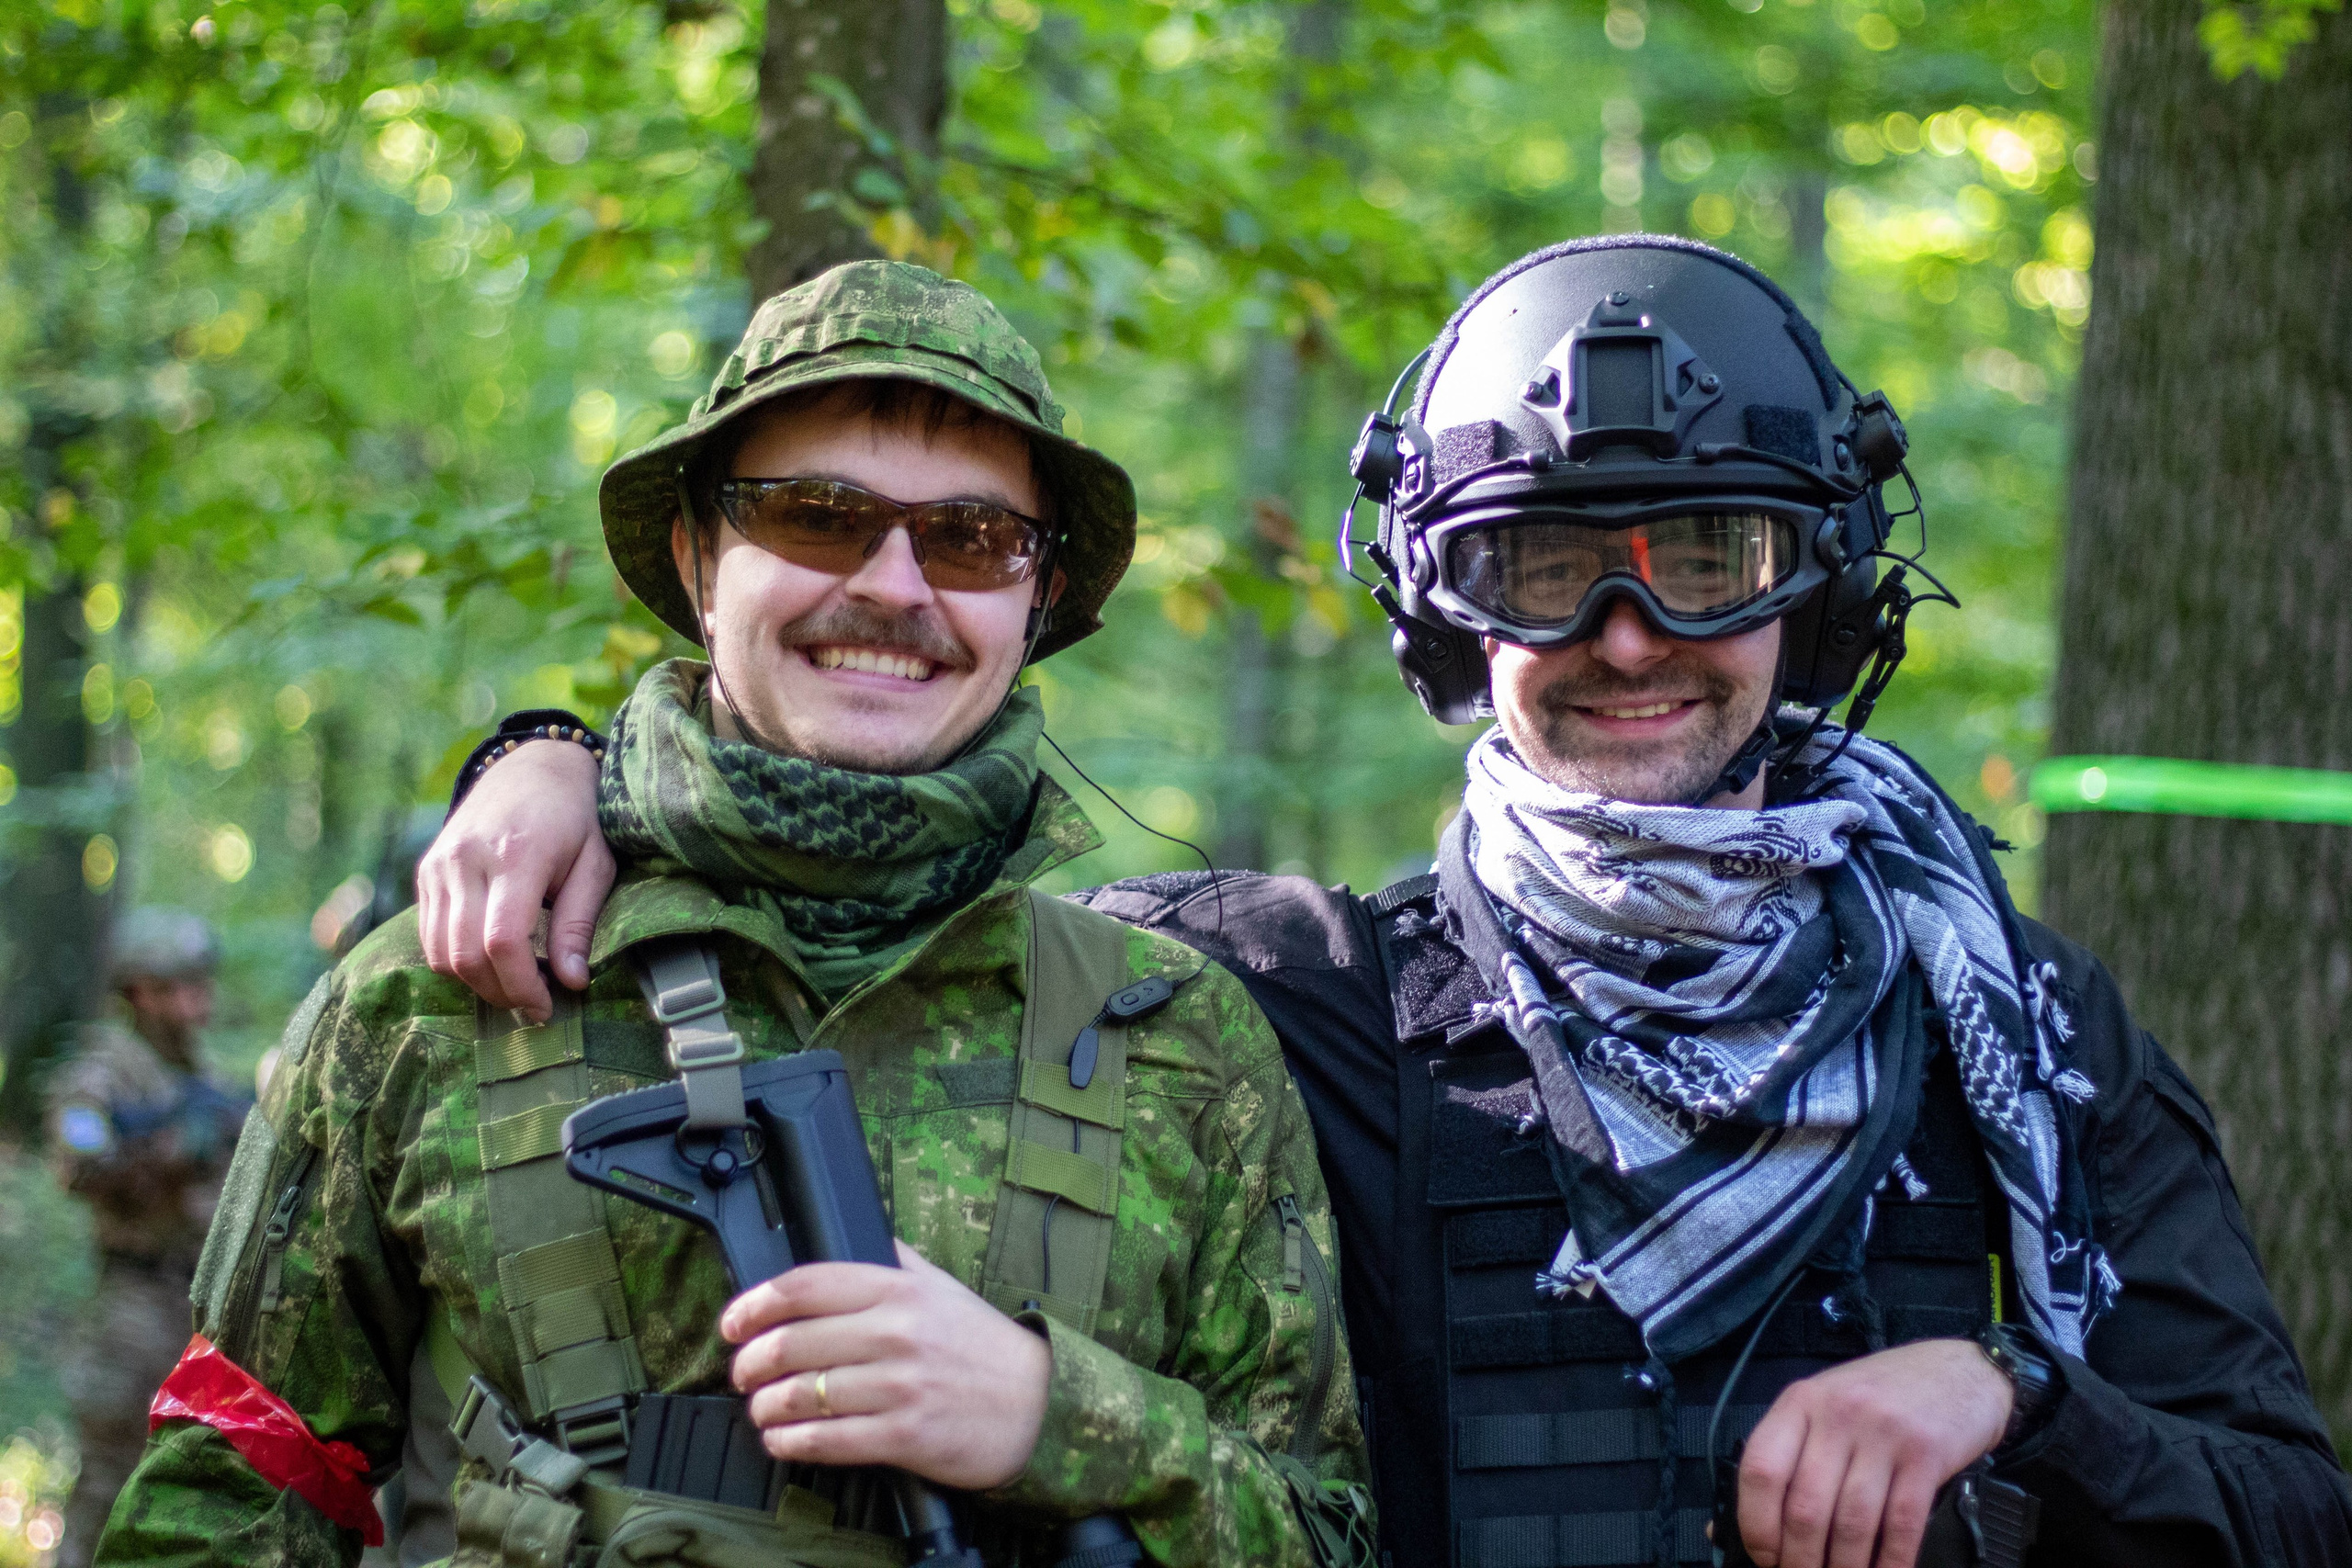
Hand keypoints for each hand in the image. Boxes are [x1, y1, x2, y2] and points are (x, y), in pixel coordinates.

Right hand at [416, 739, 613, 1018]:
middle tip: (534, 1004)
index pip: (503, 941)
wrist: (533, 766)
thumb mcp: (596, 864)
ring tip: (515, 986)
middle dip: (500, 991)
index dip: (522, 985)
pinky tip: (491, 962)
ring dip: (476, 982)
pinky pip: (429, 934)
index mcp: (516, 854)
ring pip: (441, 950)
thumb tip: (572, 982)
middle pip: (466, 953)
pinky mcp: (426, 871)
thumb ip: (578, 923)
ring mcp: (440, 864)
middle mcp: (467, 859)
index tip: (547, 1006)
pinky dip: (456, 959)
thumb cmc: (576, 816)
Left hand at [721, 1241, 1051, 1490]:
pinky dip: (791, 1444)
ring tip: (761, 1410)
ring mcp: (900, 1386)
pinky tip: (782, 1442)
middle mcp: (896, 1334)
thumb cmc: (983, 1347)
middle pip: (792, 1343)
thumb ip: (895, 1260)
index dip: (755, 1304)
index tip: (733, 1321)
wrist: (1040, 1405)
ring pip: (801, 1396)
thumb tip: (853, 1232)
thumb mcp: (942, 1287)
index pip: (806, 1286)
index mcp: (899, 1290)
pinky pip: (827, 1441)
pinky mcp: (904, 1436)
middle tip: (742, 1373)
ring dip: (765, 1408)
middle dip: (750, 1363)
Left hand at [1737, 1337, 2012, 1567]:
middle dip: (1800, 1559)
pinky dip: (1889, 1561)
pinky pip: (1901, 1524)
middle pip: (1806, 1507)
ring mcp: (1884, 1433)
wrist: (1961, 1370)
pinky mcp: (1927, 1455)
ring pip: (1852, 1522)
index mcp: (1801, 1402)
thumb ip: (1791, 1454)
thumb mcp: (1826, 1405)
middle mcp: (1838, 1414)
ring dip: (1843, 1567)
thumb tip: (1743, 1526)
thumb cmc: (1884, 1394)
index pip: (1761, 1469)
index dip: (1756, 1524)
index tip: (1763, 1556)